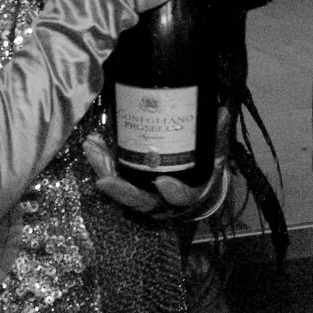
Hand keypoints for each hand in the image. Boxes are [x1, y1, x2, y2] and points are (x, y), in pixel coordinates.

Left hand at [84, 135, 226, 217]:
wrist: (197, 185)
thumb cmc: (205, 168)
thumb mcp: (215, 152)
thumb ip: (217, 134)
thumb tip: (221, 111)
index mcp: (189, 194)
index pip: (183, 198)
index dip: (174, 193)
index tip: (162, 182)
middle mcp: (164, 201)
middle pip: (142, 202)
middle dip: (122, 190)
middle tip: (104, 178)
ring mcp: (145, 196)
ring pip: (122, 190)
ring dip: (104, 169)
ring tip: (91, 148)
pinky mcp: (131, 185)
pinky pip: (114, 177)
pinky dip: (102, 162)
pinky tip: (92, 144)